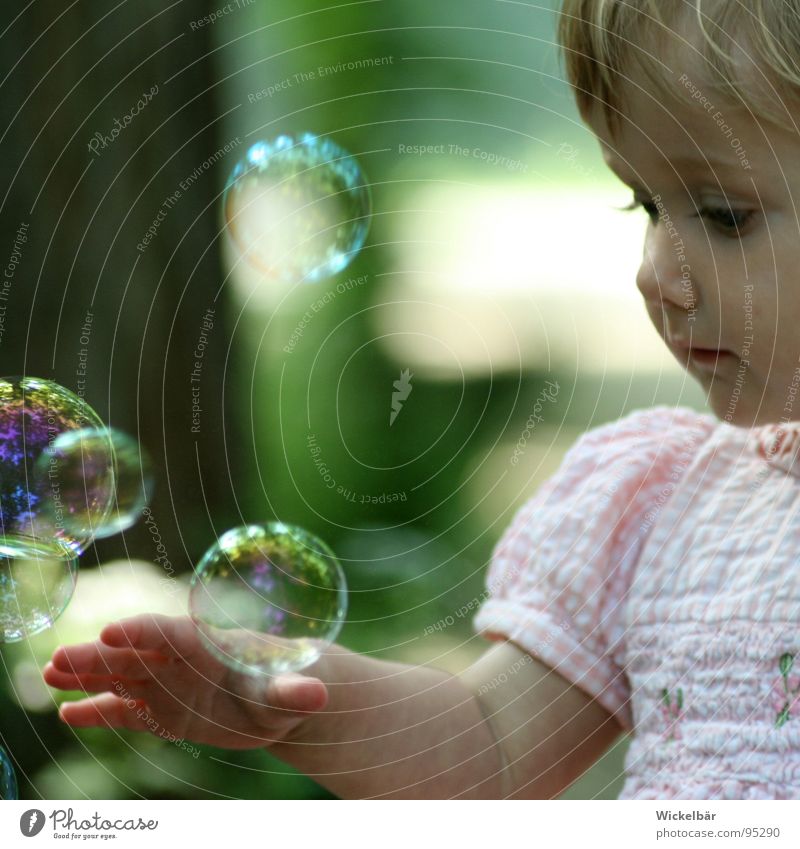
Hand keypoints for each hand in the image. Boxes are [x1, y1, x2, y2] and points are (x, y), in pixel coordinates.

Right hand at [43, 613, 328, 749]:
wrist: (278, 701)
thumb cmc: (287, 684)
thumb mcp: (292, 690)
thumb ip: (296, 690)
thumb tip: (319, 691)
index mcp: (206, 644)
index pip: (169, 633)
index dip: (141, 632)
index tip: (111, 631)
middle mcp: (179, 660)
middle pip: (133, 654)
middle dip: (97, 656)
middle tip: (58, 661)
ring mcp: (167, 684)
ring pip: (121, 678)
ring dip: (87, 677)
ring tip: (49, 674)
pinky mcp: (163, 710)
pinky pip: (126, 711)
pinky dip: (100, 713)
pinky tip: (69, 714)